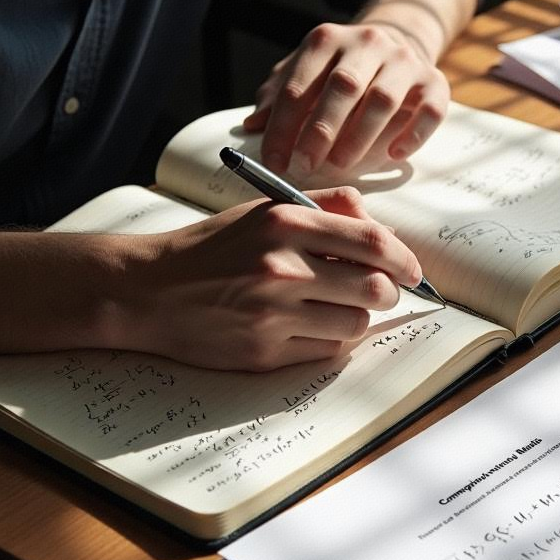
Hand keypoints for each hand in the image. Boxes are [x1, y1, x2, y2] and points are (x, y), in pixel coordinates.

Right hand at [114, 187, 421, 370]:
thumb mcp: (263, 210)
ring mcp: (272, 314)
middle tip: (380, 291)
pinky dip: (332, 339)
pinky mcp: (263, 352)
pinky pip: (327, 350)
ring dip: (358, 316)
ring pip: (355, 323)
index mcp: (285, 223)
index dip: (403, 259)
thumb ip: (324, 207)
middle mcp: (282, 268)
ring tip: (338, 307)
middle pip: (374, 288)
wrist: (149, 290)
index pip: (372, 243)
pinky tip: (314, 325)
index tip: (410, 269)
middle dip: (389, 292)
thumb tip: (376, 222)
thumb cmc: (213, 247)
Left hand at [242, 21, 449, 174]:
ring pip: (384, 99)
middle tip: (306, 165)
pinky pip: (429, 110)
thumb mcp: (305, 74)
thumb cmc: (341, 70)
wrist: (397, 43)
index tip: (275, 160)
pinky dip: (412, 135)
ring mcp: (404, 61)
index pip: (300, 84)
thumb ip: (279, 97)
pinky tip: (393, 155)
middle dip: (321, 130)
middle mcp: (369, 42)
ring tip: (341, 165)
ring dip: (360, 136)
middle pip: (343, 87)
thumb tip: (252, 126)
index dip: (283, 125)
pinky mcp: (435, 81)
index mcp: (328, 39)